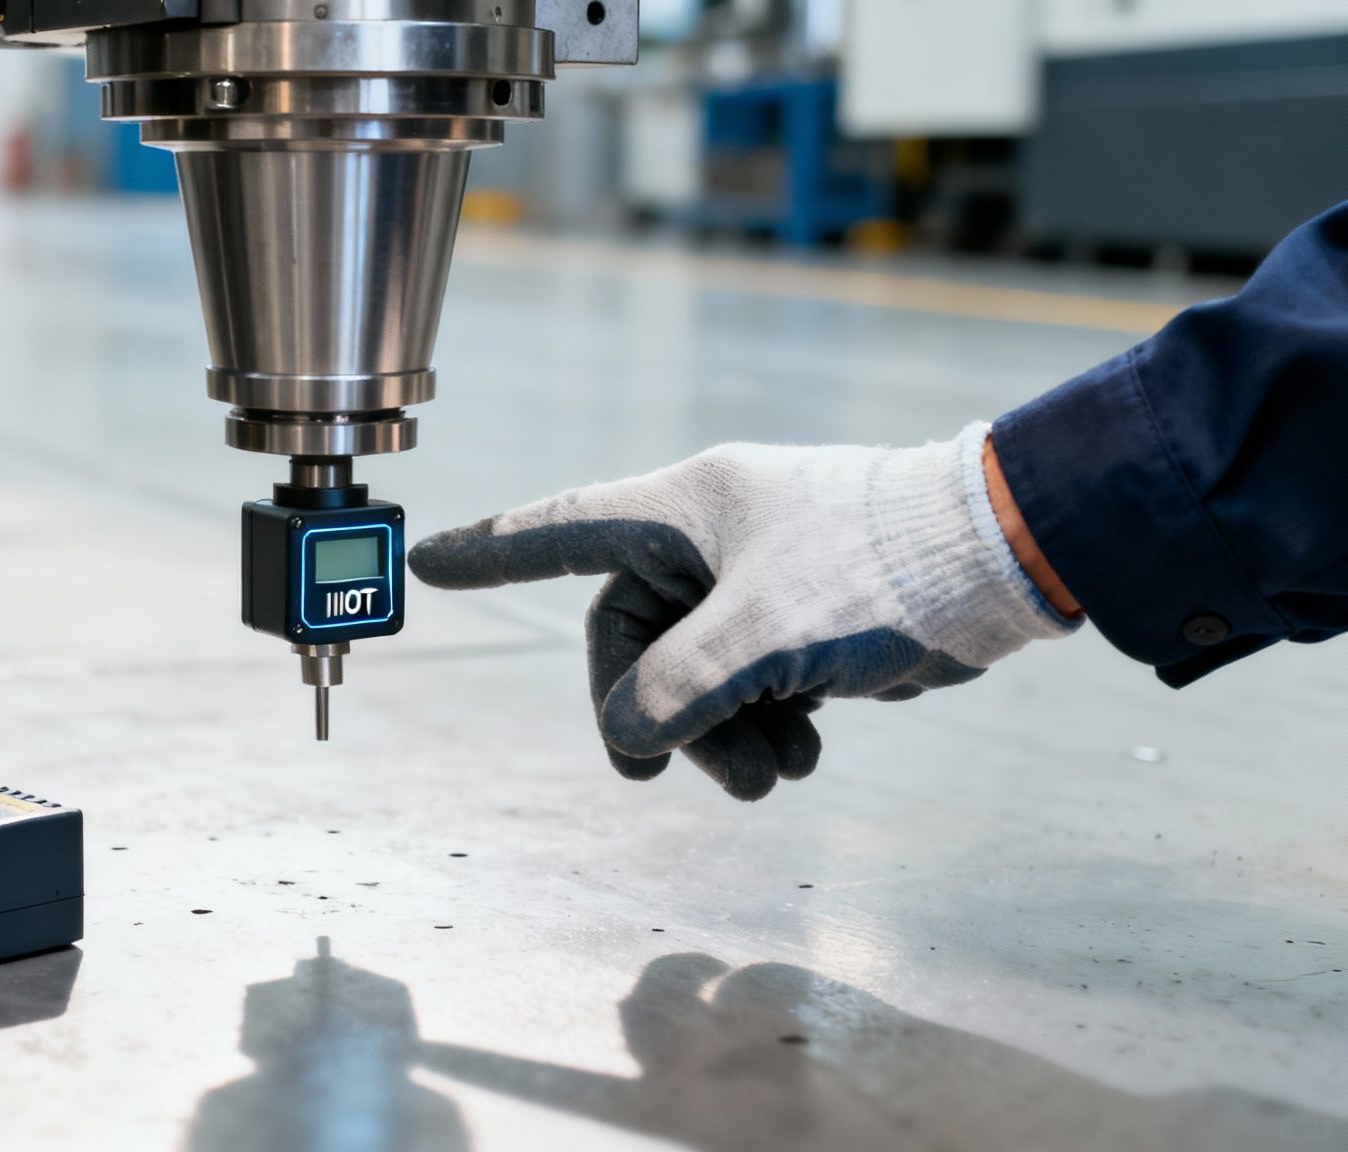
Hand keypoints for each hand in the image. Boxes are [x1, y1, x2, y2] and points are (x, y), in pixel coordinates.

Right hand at [409, 424, 1076, 798]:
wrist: (1000, 562)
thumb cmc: (877, 569)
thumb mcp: (761, 634)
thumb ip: (676, 686)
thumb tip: (629, 732)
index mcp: (686, 511)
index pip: (562, 527)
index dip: (491, 550)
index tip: (428, 562)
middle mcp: (713, 541)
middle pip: (632, 639)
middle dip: (655, 711)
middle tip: (660, 771)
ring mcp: (760, 581)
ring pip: (693, 674)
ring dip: (718, 733)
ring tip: (774, 771)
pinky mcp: (805, 619)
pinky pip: (748, 685)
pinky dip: (764, 725)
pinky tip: (804, 748)